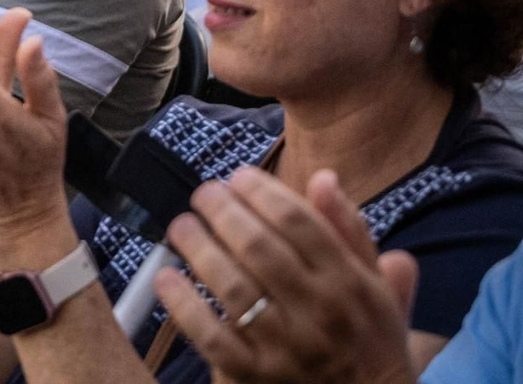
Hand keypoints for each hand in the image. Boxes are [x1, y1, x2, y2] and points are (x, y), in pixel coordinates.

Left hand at [160, 167, 419, 383]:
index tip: (238, 177)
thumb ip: (351, 231)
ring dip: (198, 248)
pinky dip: (183, 304)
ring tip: (182, 226)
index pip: (298, 221)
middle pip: (258, 247)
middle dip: (222, 211)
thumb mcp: (374, 285)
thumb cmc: (366, 338)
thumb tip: (323, 177)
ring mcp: (286, 348)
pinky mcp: (254, 375)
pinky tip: (166, 278)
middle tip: (204, 195)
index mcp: (350, 284)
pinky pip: (210, 336)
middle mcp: (320, 314)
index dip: (260, 190)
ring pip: (232, 286)